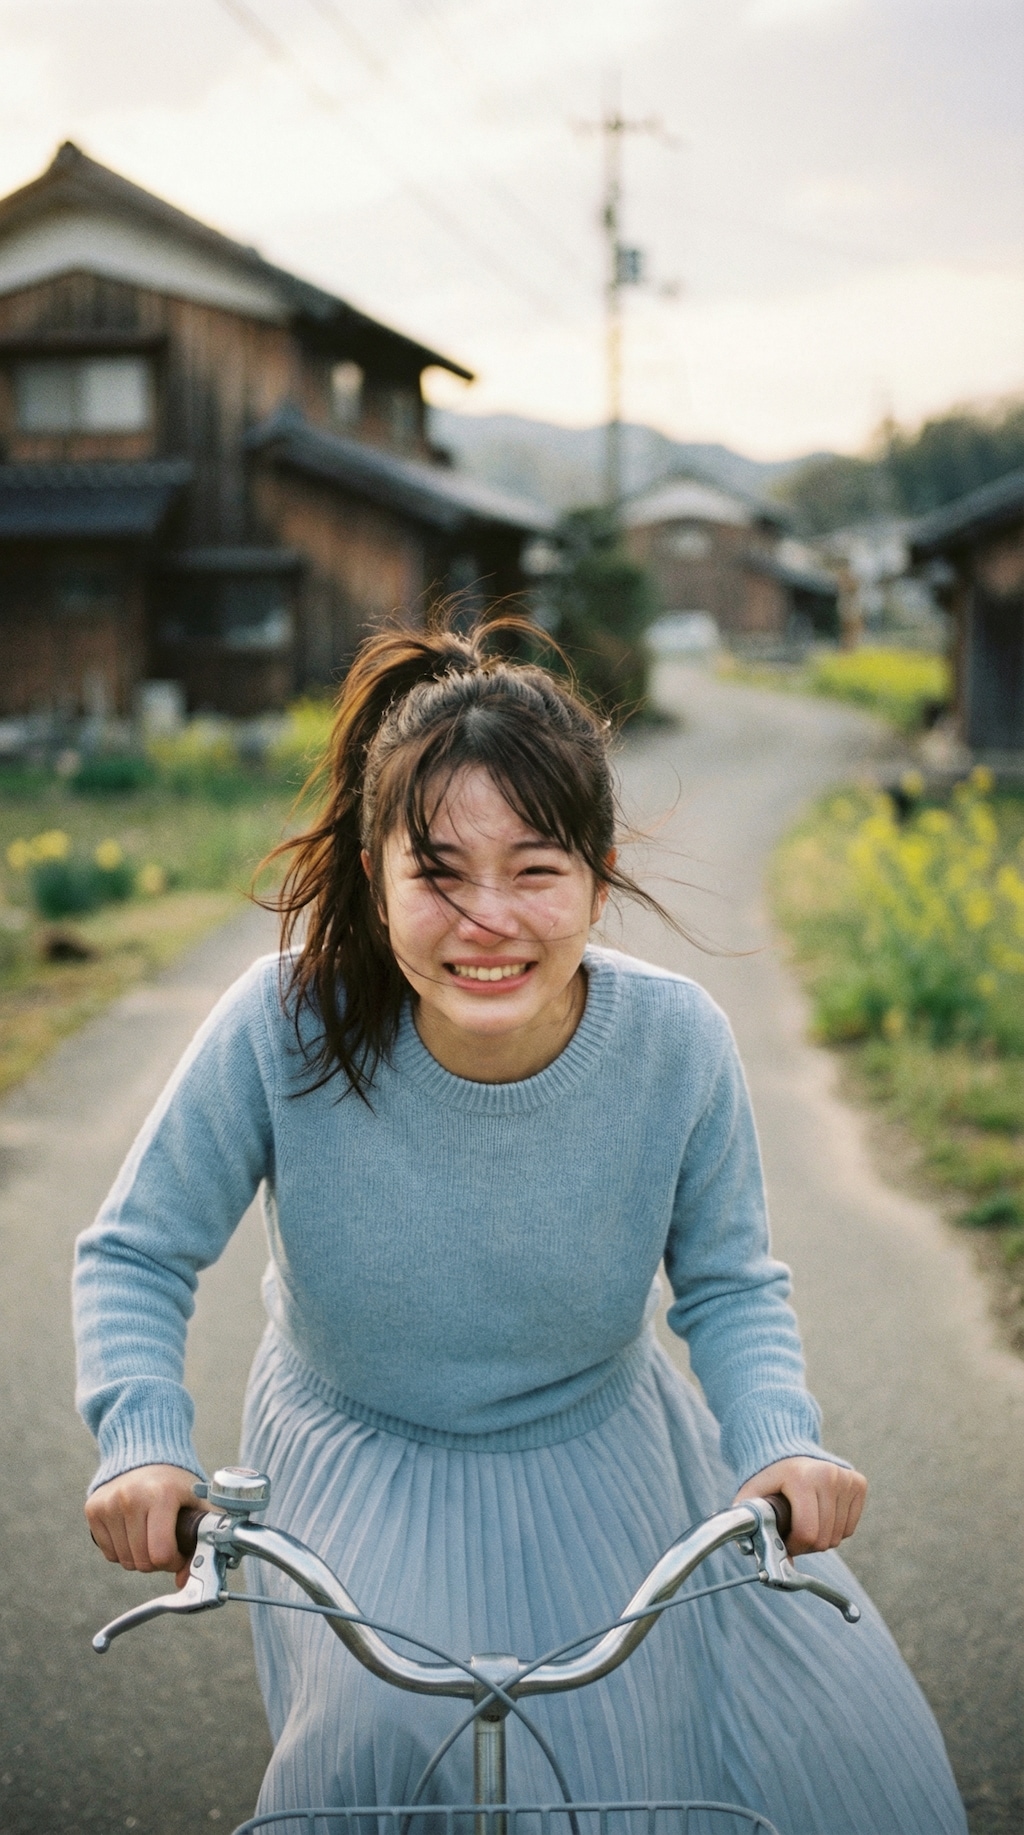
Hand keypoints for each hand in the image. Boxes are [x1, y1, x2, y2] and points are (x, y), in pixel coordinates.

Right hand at [85, 1464, 201, 1592]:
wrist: (146, 1453)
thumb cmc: (175, 1484)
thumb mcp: (197, 1504)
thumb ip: (202, 1541)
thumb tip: (183, 1581)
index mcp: (161, 1494)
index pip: (161, 1553)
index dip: (173, 1561)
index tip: (178, 1551)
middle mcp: (131, 1497)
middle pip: (142, 1561)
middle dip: (157, 1561)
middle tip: (165, 1544)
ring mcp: (109, 1503)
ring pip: (124, 1561)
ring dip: (139, 1557)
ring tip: (149, 1535)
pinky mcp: (93, 1509)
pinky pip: (109, 1553)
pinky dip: (122, 1551)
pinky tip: (132, 1532)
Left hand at [734, 1456, 866, 1554]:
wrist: (787, 1451)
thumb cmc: (769, 1480)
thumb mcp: (752, 1497)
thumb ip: (754, 1526)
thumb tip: (775, 1564)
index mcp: (801, 1477)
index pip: (807, 1533)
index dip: (794, 1546)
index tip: (784, 1541)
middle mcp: (828, 1475)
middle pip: (824, 1539)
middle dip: (806, 1545)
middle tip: (793, 1534)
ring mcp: (846, 1478)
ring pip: (839, 1537)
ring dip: (821, 1539)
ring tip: (806, 1523)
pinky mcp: (858, 1483)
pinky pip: (850, 1528)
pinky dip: (835, 1530)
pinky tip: (821, 1516)